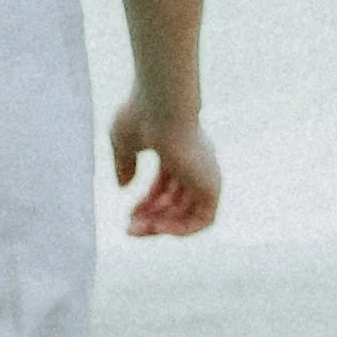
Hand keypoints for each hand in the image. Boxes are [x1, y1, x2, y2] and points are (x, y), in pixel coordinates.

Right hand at [111, 100, 221, 239]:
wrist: (161, 106)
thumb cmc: (140, 115)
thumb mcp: (123, 141)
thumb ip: (124, 163)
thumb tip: (124, 186)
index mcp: (179, 148)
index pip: (167, 184)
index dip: (148, 203)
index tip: (129, 214)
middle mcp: (196, 162)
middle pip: (177, 201)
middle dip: (152, 218)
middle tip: (129, 229)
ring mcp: (206, 173)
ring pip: (188, 212)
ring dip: (162, 226)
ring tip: (136, 229)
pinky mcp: (212, 185)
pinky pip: (202, 220)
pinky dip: (180, 228)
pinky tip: (156, 227)